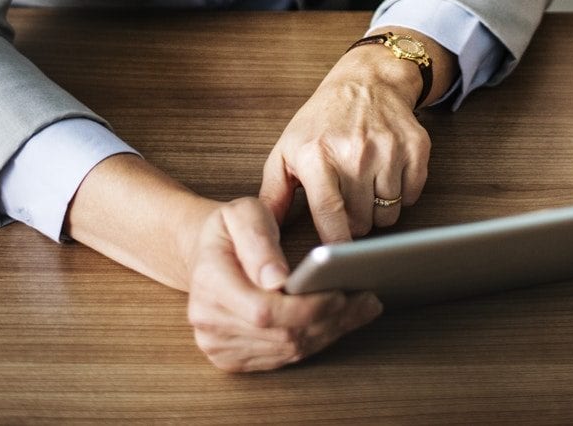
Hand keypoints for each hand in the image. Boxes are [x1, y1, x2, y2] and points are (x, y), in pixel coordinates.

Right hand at [186, 197, 382, 371]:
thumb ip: (259, 241)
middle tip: (367, 299)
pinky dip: (316, 341)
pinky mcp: (231, 357)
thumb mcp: (242, 214)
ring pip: (286, 350)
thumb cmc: (229, 230)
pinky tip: (339, 321)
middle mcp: (208, 320)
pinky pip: (281, 358)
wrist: (205, 253)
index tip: (340, 294)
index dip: (307, 308)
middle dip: (330, 320)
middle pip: (282, 335)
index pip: (265, 311)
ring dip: (330, 332)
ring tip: (362, 308)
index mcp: (209, 282)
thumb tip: (276, 278)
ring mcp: (217, 344)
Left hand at [259, 42, 431, 242]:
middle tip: (348, 200)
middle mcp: (355, 152)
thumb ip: (273, 193)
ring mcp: (388, 149)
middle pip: (363, 221)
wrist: (366, 82)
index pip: (330, 214)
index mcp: (317, 155)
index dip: (335, 243)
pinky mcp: (416, 148)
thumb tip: (264, 231)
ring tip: (366, 185)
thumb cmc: (322, 121)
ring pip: (388, 213)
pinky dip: (401, 194)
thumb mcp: (287, 150)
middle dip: (355, 221)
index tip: (336, 257)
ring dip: (378, 209)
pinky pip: (411, 196)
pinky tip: (387, 174)